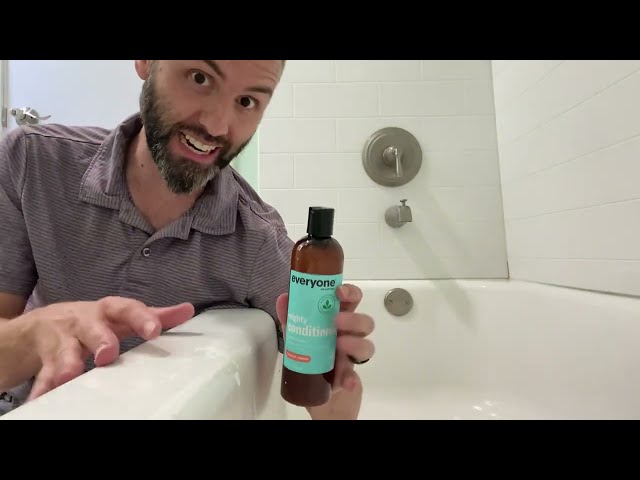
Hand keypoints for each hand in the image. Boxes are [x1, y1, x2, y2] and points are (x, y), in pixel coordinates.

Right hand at [22, 296, 193, 400]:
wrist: (38, 326)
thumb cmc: (92, 321)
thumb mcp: (120, 315)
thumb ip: (152, 315)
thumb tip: (188, 309)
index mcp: (107, 311)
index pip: (126, 308)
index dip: (140, 318)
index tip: (154, 330)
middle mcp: (84, 322)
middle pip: (92, 328)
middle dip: (100, 339)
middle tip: (108, 354)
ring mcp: (61, 340)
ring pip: (64, 350)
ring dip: (67, 363)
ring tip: (70, 376)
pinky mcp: (44, 359)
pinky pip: (42, 375)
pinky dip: (42, 387)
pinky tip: (42, 399)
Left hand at [276, 283, 374, 416]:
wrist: (313, 394)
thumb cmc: (310, 357)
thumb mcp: (297, 336)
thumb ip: (291, 318)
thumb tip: (284, 298)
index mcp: (339, 322)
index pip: (352, 302)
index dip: (351, 293)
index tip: (338, 292)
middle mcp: (350, 337)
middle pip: (365, 322)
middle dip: (353, 319)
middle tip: (336, 321)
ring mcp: (352, 358)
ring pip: (367, 346)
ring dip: (355, 344)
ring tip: (339, 345)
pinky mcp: (350, 379)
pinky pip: (355, 378)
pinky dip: (350, 379)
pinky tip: (346, 381)